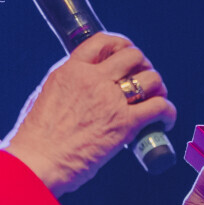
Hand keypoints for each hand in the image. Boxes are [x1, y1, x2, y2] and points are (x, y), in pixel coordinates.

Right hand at [4, 33, 175, 195]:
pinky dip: (168, 111)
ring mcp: (110, 99)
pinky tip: (165, 120)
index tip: (126, 56)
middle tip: (144, 79)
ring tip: (157, 98)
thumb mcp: (45, 96)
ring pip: (151, 78)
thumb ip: (66, 86)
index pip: (103, 41)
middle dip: (143, 65)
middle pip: (133, 55)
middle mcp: (93, 79)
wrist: (37, 162)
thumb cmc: (35, 138)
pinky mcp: (124, 123)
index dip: (121, 45)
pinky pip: (159, 107)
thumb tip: (81, 88)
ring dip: (159, 87)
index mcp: (71, 70)